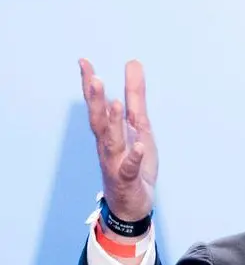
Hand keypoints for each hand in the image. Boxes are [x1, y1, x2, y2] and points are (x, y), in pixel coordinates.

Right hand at [79, 59, 157, 222]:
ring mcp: (117, 162)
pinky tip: (140, 147)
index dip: (90, 84)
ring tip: (116, 104)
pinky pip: (130, 168)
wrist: (132, 203)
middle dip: (96, 101)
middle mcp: (108, 145)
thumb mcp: (139, 125)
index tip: (84, 62)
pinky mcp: (128, 179)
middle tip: (94, 78)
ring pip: (112, 142)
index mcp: (110, 131)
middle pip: (99, 120)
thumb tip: (132, 63)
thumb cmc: (133, 161)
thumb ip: (135, 96)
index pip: (97, 105)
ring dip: (113, 124)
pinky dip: (134, 157)